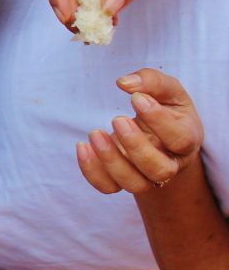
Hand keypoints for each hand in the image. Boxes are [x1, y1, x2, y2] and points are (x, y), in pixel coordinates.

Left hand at [78, 69, 203, 194]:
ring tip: (95, 133)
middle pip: (159, 170)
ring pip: (134, 183)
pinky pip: (108, 186)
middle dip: (136, 146)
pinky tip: (83, 146)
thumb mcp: (167, 90)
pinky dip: (92, 171)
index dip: (158, 120)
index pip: (179, 139)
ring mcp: (146, 175)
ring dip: (111, 161)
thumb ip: (151, 82)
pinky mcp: (122, 179)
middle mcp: (169, 163)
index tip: (136, 98)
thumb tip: (124, 83)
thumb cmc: (165, 107)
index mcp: (186, 139)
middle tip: (117, 119)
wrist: (158, 133)